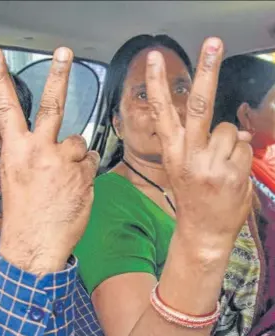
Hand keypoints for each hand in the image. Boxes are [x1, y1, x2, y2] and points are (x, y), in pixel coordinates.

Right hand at [0, 47, 99, 273]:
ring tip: (66, 178)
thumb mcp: (14, 177)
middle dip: (58, 75)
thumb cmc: (23, 212)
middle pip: (52, 105)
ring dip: (76, 156)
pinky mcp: (83, 175)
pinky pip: (90, 162)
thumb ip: (27, 153)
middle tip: (64, 52)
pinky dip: (85, 171)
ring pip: (79, 143)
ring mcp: (63, 162)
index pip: (6, 108)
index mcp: (16, 151)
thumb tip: (48, 140)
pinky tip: (75, 187)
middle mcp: (39, 151)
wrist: (35, 244)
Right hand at [145, 37, 252, 258]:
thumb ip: (202, 143)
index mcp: (172, 151)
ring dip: (230, 143)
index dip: (158, 84)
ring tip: (222, 165)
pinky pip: (244, 146)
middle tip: (213, 43)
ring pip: (230, 129)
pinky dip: (241, 156)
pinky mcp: (231, 173)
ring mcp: (210, 163)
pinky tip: (232, 174)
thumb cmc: (192, 197)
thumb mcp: (184, 168)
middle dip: (207, 70)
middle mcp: (188, 154)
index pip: (162, 112)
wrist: (203, 231)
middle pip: (199, 105)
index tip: (154, 60)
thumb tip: (235, 128)